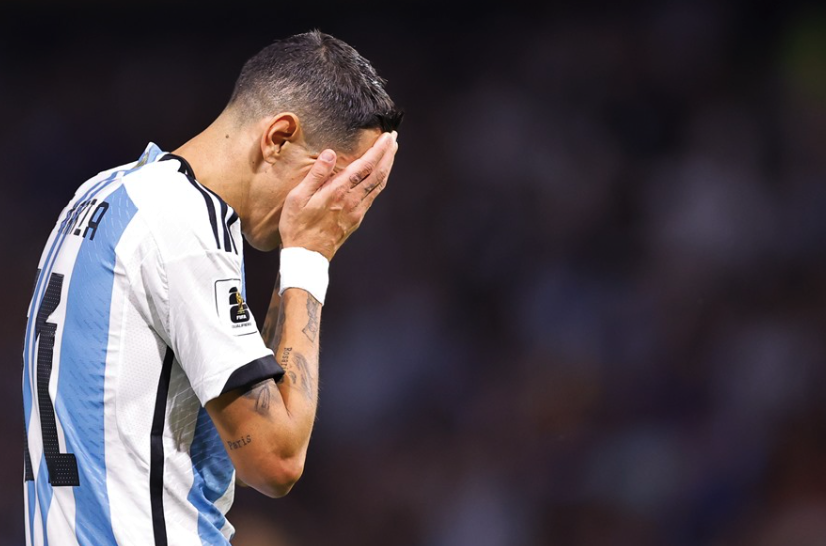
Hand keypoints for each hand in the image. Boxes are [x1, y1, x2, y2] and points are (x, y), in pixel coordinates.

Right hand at [278, 131, 397, 260]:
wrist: (307, 256)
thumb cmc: (297, 226)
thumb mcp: (298, 198)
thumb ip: (316, 175)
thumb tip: (330, 154)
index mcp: (338, 192)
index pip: (365, 166)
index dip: (378, 150)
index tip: (387, 137)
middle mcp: (352, 200)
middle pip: (377, 173)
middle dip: (388, 154)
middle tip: (394, 139)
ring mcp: (357, 211)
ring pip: (378, 185)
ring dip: (387, 167)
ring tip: (391, 153)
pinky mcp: (357, 219)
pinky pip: (373, 196)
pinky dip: (380, 182)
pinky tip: (380, 177)